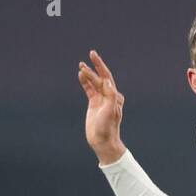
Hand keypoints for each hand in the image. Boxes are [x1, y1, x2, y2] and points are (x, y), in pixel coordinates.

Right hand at [78, 50, 126, 164]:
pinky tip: (80, 75)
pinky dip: (85, 82)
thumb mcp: (110, 111)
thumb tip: (107, 81)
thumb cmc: (108, 127)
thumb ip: (110, 96)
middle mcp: (109, 96)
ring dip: (88, 74)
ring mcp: (101, 100)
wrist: (103, 141)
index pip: (107, 77)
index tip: (93, 56)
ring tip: (81, 65)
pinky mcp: (94, 104)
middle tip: (89, 55)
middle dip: (95, 66)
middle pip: (101, 77)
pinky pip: (89, 90)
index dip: (100, 66)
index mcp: (114, 96)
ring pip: (94, 83)